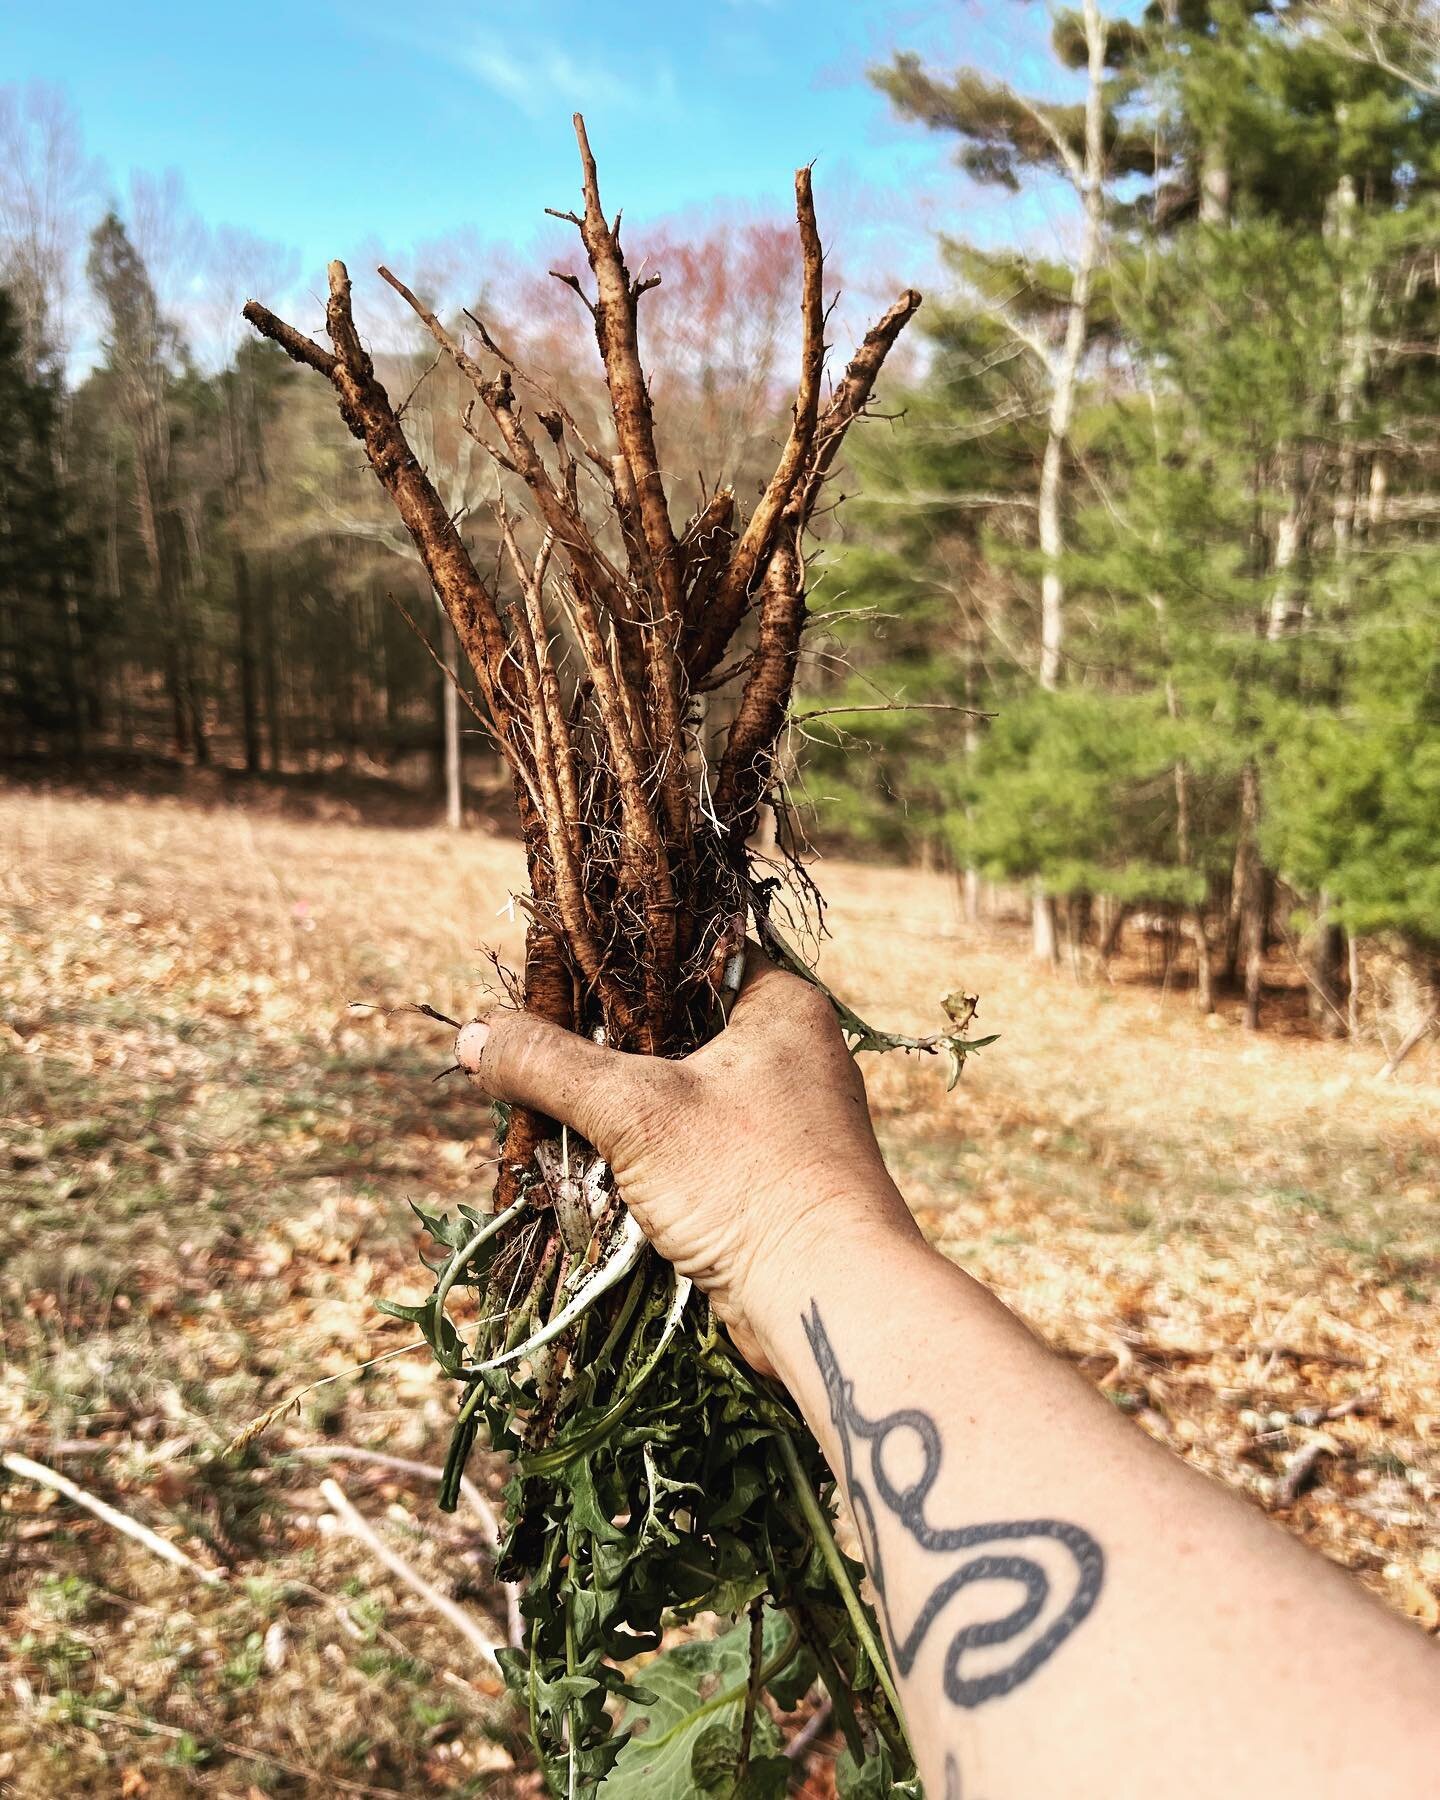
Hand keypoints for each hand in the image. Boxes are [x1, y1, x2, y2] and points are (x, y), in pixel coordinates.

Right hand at [455, 952, 919, 1371]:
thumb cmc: (750, 1182)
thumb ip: (551, 1066)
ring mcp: (780, 1115)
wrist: (827, 1301)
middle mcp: (789, 1049)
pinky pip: (689, 1140)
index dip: (616, 962)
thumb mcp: (636, 1112)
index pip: (685, 952)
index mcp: (781, 1005)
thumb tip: (472, 1035)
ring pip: (677, 1087)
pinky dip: (640, 1147)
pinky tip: (586, 1155)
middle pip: (674, 1024)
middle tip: (532, 1042)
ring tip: (544, 1098)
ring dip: (616, 1102)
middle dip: (603, 1043)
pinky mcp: (765, 1173)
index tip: (549, 973)